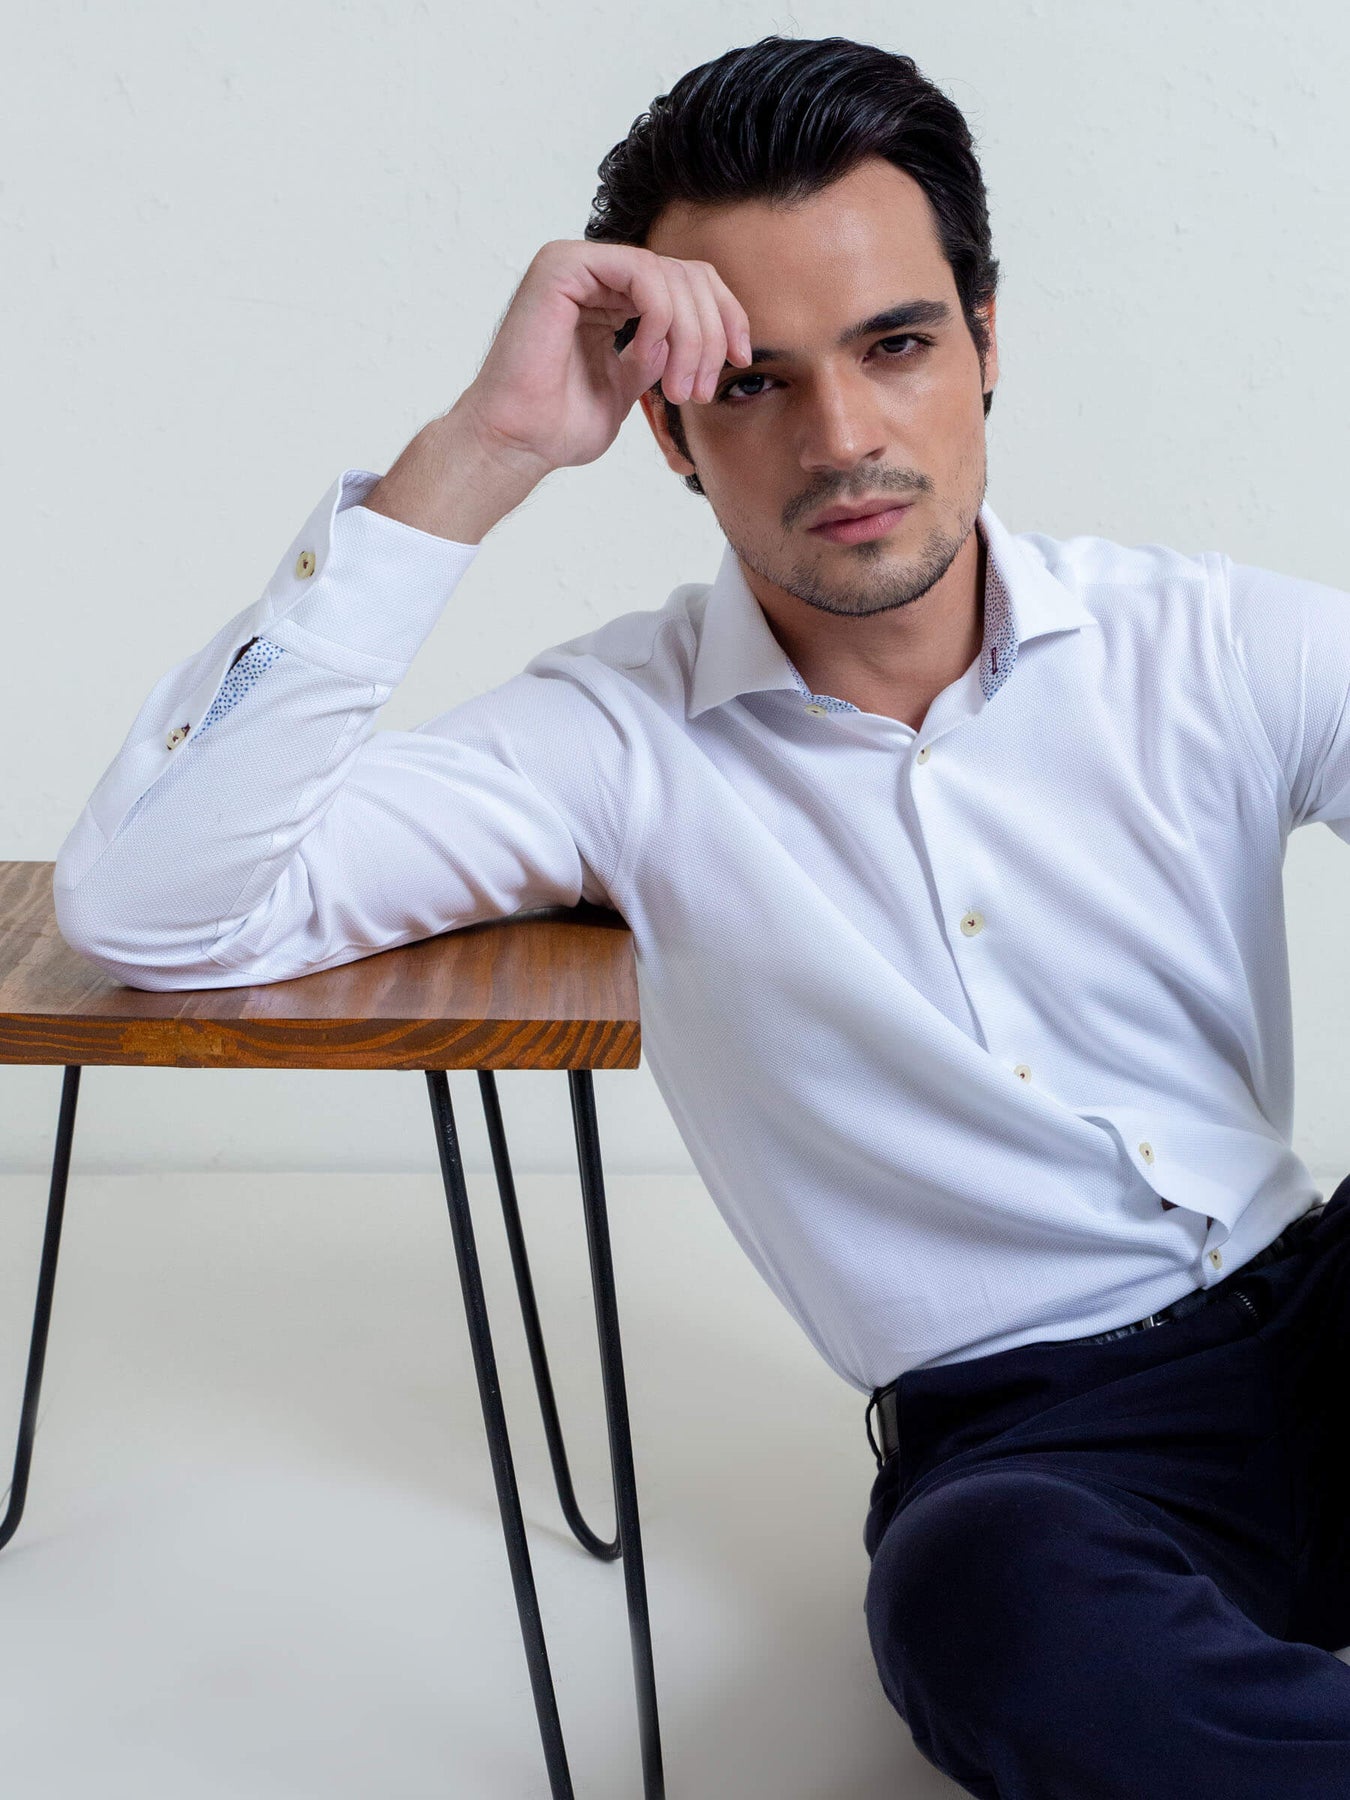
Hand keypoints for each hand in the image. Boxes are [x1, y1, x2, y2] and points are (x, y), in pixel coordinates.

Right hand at [455, 238, 752, 475]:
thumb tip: (695, 338)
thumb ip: (657, 354)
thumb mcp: (628, 385)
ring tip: (678, 389)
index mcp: (607, 294)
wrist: (516, 444)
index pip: (688, 281)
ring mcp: (577, 264)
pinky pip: (641, 272)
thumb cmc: (558, 425)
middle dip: (710, 334)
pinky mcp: (562, 266)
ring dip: (689, 336)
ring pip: (670, 274)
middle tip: (700, 390)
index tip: (740, 360)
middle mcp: (593, 272)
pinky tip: (652, 356)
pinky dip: (662, 316)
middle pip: (687, 274)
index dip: (725, 316)